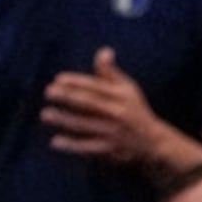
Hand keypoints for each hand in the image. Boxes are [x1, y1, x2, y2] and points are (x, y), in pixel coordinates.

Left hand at [42, 48, 168, 168]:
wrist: (155, 143)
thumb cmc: (135, 111)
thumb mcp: (128, 89)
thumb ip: (111, 72)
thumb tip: (104, 51)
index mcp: (121, 96)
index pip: (96, 86)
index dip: (77, 82)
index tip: (58, 79)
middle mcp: (119, 113)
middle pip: (89, 104)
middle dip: (68, 97)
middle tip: (48, 92)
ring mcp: (115, 133)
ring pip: (86, 126)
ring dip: (65, 120)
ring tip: (46, 114)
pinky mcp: (112, 150)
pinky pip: (89, 147)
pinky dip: (72, 146)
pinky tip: (55, 142)